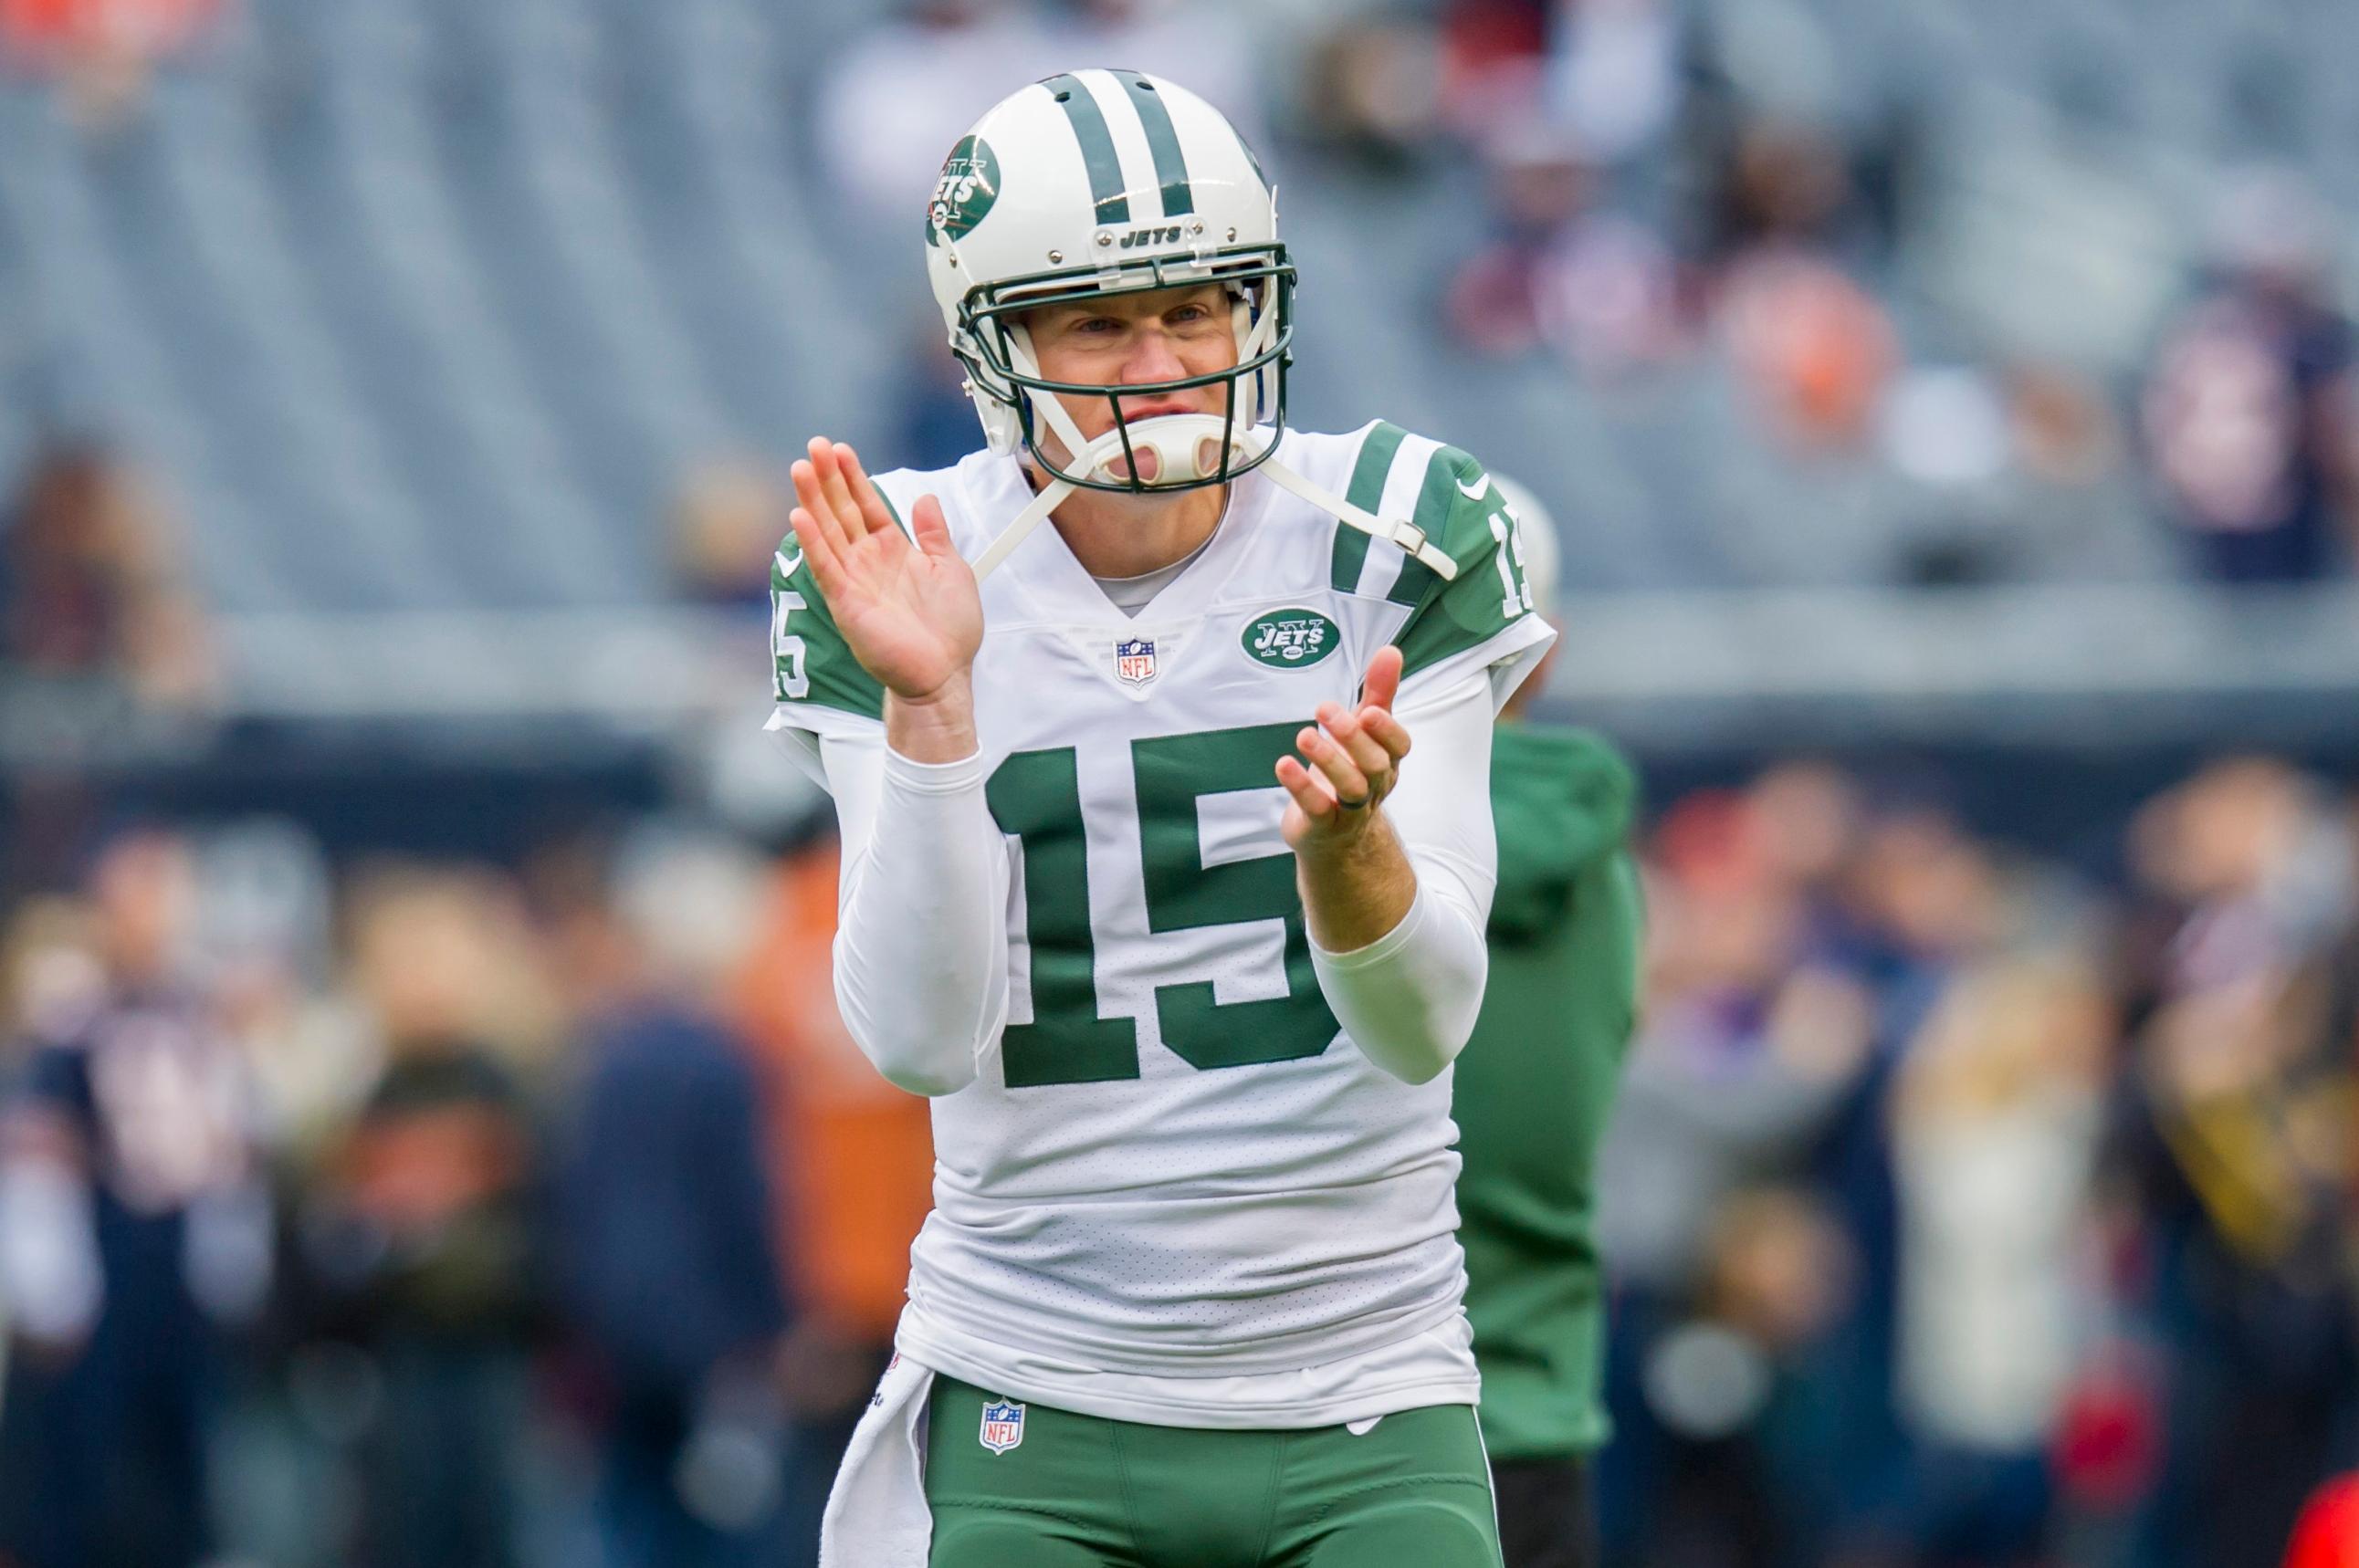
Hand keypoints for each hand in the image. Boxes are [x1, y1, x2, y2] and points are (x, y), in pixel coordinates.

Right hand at [790, 438, 981, 703]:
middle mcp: (868, 561)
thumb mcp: (951, 569)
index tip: (839, 449)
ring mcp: (854, 581)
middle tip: (813, 445)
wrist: (944, 673)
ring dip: (812, 501)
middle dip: (827, 478)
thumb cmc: (949, 629)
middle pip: (841, 511)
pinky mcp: (846, 603)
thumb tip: (924, 497)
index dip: (853, 477)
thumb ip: (934, 534)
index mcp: (892, 550)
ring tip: (799, 468)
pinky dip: (812, 542)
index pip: (867, 505)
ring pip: (828, 532)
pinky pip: (825, 567)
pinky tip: (799, 516)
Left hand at [1277, 645, 1412, 853]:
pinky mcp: (1323, 825)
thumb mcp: (1364, 732)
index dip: (1387, 730)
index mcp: (1387, 761)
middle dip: (1353, 738)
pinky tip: (1283, 764)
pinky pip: (1317, 808)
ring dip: (1328, 761)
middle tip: (1324, 709)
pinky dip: (1301, 787)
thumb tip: (1391, 650)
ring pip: (1350, 788)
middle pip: (1375, 765)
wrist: (1332, 836)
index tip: (1369, 710)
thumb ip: (1378, 693)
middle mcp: (1374, 787)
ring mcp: (1351, 809)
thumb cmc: (1351, 771)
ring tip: (1304, 735)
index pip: (1399, 746)